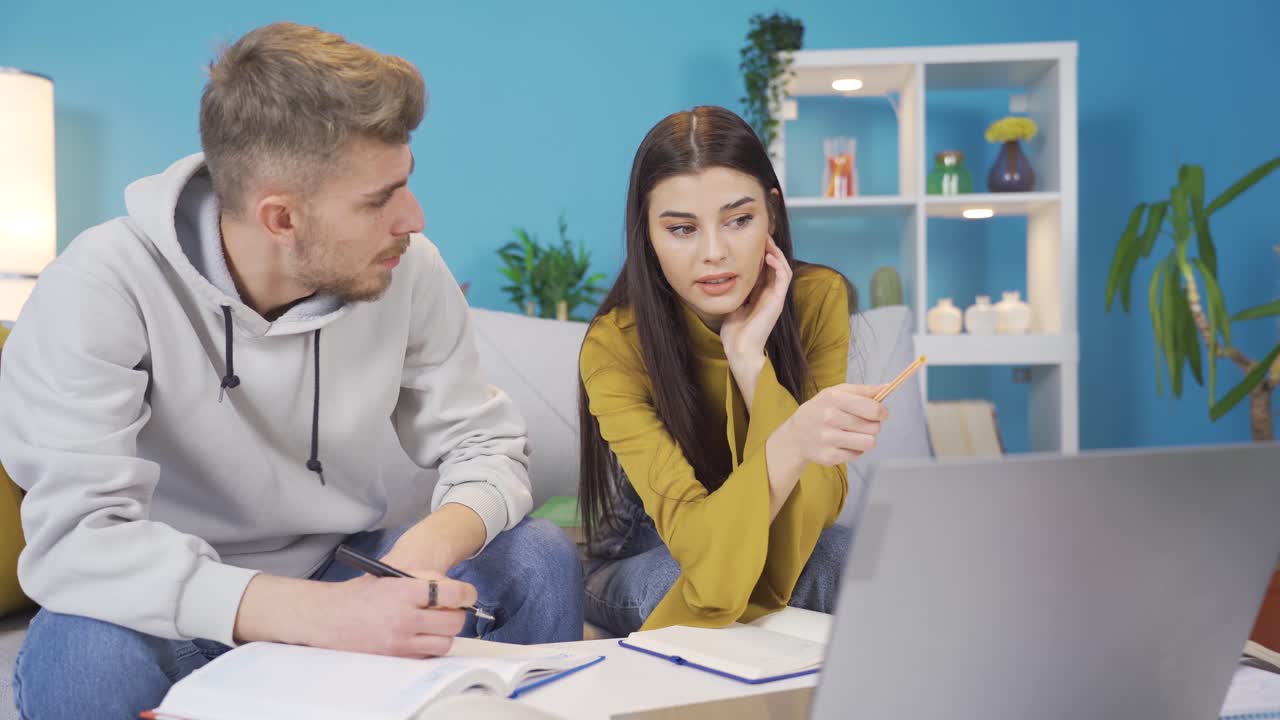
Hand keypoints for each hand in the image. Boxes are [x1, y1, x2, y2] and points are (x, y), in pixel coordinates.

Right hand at [307, 571, 478, 657]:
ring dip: (446, 632)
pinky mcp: (396, 656)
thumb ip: (425, 579)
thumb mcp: (393, 575)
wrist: (330, 616)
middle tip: (452, 608)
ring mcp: (400, 640)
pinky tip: (421, 633)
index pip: (453, 594)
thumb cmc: (362, 593)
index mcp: (404, 591)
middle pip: (454, 621)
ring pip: (445, 642)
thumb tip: (456, 589)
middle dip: (458, 613)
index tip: (468, 594)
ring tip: (435, 622)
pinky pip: (428, 654)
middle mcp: (404, 618)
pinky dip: (431, 645)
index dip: (467, 593)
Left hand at [719, 236, 791, 362]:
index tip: (751, 240)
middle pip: (775, 265)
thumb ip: (733, 291)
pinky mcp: (778, 301)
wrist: (740, 350)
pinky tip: (769, 255)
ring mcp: (776, 297)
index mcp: (760, 295)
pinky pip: (784, 278)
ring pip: (782, 268)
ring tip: (767, 240)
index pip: (764, 269)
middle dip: (769, 249)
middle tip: (761, 234)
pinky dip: (779, 264)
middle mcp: (770, 294)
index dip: (760, 254)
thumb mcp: (731, 304)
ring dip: (776, 252)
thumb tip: (723, 276)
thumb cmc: (734, 333)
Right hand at [780, 384, 888, 465]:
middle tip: (862, 424)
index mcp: (834, 398)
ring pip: (869, 443)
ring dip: (866, 439)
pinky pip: (858, 455)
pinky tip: (844, 444)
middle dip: (873, 426)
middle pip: (874, 427)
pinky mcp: (829, 456)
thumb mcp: (837, 393)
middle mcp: (829, 417)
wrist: (796, 435)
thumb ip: (863, 390)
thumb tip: (887, 387)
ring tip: (855, 434)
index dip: (882, 412)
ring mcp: (828, 438)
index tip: (881, 413)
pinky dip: (855, 450)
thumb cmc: (821, 409)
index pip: (872, 409)